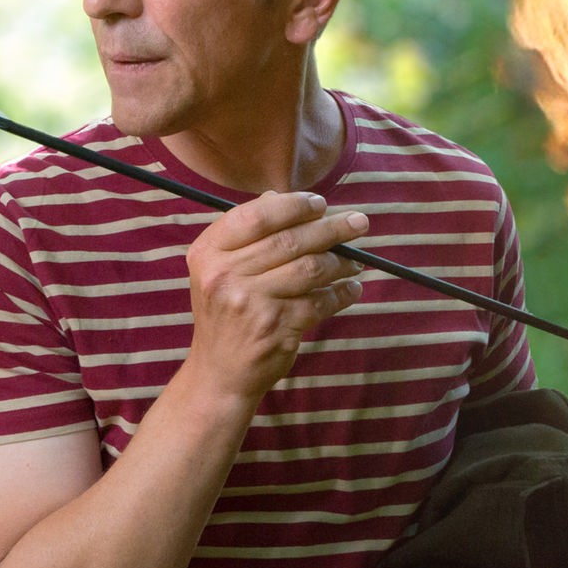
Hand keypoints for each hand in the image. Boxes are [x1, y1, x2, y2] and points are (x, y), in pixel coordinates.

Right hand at [183, 191, 368, 401]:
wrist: (219, 371)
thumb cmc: (226, 312)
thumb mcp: (219, 270)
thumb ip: (245, 234)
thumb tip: (278, 196)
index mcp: (208, 253)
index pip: (256, 216)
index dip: (293, 206)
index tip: (320, 204)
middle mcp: (224, 275)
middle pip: (289, 240)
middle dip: (331, 228)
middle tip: (359, 222)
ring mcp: (251, 303)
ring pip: (311, 269)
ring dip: (341, 262)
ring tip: (355, 261)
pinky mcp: (276, 328)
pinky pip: (321, 302)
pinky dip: (342, 293)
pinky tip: (351, 289)